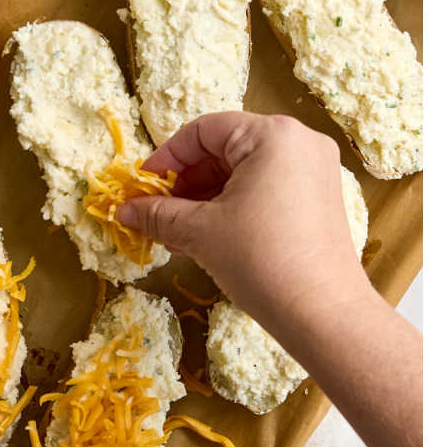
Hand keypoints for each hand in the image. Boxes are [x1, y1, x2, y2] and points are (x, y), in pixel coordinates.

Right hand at [116, 112, 367, 329]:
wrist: (324, 315)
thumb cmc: (260, 258)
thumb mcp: (198, 231)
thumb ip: (156, 213)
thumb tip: (122, 210)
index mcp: (272, 135)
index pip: (203, 131)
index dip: (166, 158)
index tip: (142, 186)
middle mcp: (299, 142)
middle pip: (223, 149)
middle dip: (184, 182)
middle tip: (157, 212)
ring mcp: (314, 170)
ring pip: (242, 171)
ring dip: (203, 197)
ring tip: (174, 232)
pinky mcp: (318, 198)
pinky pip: (263, 188)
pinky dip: (231, 205)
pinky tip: (204, 236)